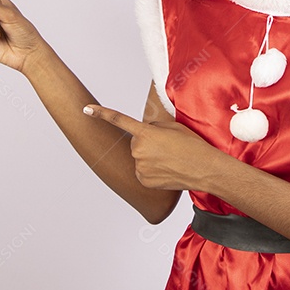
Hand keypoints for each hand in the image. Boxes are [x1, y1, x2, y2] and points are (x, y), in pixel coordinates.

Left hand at [84, 105, 224, 190]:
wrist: (203, 168)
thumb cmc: (192, 145)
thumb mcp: (173, 127)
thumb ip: (153, 126)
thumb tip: (144, 132)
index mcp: (145, 132)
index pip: (118, 120)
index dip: (101, 113)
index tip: (86, 109)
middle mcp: (138, 149)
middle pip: (136, 142)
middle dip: (147, 142)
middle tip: (168, 147)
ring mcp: (139, 167)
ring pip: (139, 157)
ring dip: (150, 157)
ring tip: (170, 159)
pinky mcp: (143, 180)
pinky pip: (143, 172)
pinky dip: (152, 171)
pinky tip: (167, 170)